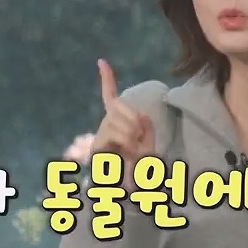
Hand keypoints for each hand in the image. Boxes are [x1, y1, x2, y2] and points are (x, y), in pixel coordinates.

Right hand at [92, 59, 154, 174]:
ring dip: (133, 138)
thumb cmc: (139, 162)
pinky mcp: (99, 145)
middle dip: (136, 122)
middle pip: (122, 106)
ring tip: (133, 152)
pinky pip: (114, 133)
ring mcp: (101, 132)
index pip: (110, 94)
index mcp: (116, 117)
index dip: (107, 78)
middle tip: (138, 142)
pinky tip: (124, 145)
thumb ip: (146, 124)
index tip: (101, 61)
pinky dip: (124, 138)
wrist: (130, 185)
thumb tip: (138, 119)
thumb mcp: (148, 139)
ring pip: (123, 123)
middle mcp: (106, 121)